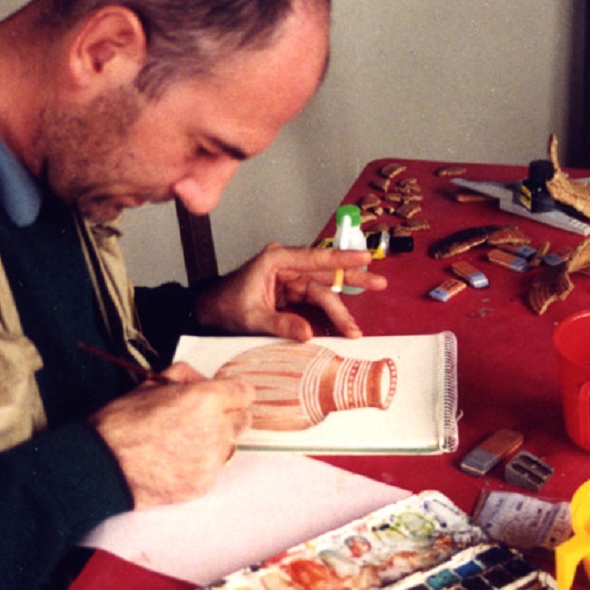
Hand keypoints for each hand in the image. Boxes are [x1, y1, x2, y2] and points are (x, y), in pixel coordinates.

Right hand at [90, 362, 254, 508]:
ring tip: (182, 442)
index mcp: (206, 399)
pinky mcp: (203, 484)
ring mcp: (211, 460)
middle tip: (202, 418)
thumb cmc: (122, 422)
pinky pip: (212, 469)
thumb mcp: (151, 384)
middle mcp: (216, 430)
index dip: (234, 392)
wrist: (104, 466)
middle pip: (243, 420)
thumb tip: (201, 380)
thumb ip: (184, 376)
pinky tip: (174, 461)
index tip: (226, 396)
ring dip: (215, 441)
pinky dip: (200, 464)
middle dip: (228, 416)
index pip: (245, 393)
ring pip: (229, 446)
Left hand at [193, 243, 387, 340]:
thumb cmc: (225, 307)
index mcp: (276, 260)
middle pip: (325, 271)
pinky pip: (316, 299)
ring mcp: (290, 277)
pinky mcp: (292, 290)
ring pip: (324, 288)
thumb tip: (308, 334)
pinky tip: (343, 323)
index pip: (315, 257)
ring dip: (342, 306)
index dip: (341, 257)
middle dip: (353, 278)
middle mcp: (286, 264)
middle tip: (379, 282)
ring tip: (356, 327)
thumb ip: (281, 325)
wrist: (210, 310)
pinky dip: (329, 312)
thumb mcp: (252, 318)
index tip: (364, 256)